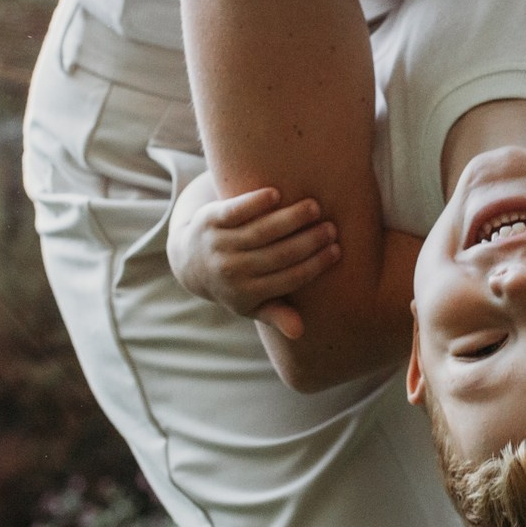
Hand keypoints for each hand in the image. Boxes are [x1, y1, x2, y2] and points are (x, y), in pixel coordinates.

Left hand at [169, 172, 340, 339]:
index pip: (289, 278)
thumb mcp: (250, 305)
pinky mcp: (209, 220)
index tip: (336, 250)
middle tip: (331, 228)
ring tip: (314, 207)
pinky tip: (276, 194)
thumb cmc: (232, 283)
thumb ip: (276, 315)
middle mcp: (231, 270)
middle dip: (309, 241)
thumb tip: (300, 332)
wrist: (189, 260)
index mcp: (246, 293)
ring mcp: (219, 244)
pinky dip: (255, 203)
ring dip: (290, 218)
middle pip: (278, 254)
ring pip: (260, 231)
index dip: (315, 265)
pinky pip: (235, 211)